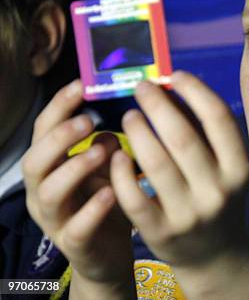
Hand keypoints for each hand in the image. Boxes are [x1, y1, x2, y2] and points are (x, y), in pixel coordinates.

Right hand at [22, 80, 133, 287]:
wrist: (109, 254)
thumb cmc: (107, 200)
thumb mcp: (108, 167)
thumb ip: (108, 144)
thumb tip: (123, 115)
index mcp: (51, 166)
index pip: (44, 130)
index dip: (59, 107)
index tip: (80, 85)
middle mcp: (44, 190)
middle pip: (34, 160)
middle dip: (58, 138)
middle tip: (88, 121)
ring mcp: (55, 219)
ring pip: (48, 192)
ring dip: (73, 168)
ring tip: (101, 152)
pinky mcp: (73, 244)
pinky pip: (76, 227)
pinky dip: (92, 209)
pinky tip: (111, 192)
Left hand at [110, 71, 248, 294]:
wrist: (214, 253)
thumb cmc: (216, 197)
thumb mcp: (225, 167)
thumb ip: (205, 133)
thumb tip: (172, 88)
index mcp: (238, 168)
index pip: (219, 119)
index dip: (195, 90)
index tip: (175, 74)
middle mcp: (217, 191)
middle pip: (182, 136)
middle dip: (157, 104)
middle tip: (141, 87)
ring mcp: (189, 214)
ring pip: (155, 162)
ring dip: (137, 131)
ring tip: (129, 115)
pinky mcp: (161, 232)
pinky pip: (133, 195)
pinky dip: (120, 171)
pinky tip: (116, 154)